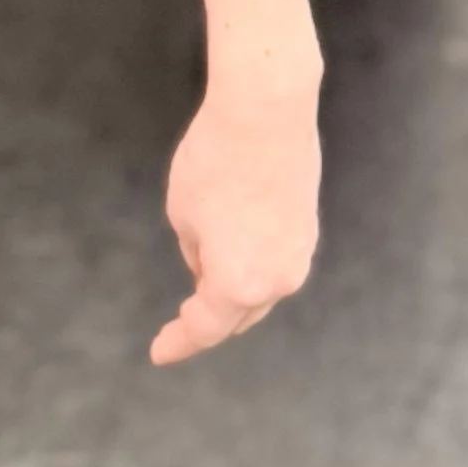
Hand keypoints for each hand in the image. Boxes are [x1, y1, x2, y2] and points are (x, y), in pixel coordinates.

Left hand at [152, 70, 321, 365]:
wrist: (267, 113)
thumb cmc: (214, 162)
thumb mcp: (183, 213)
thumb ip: (196, 254)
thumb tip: (210, 267)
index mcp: (237, 285)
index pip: (204, 329)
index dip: (178, 343)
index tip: (159, 353)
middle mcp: (276, 280)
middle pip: (237, 316)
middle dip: (208, 320)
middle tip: (180, 321)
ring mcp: (299, 256)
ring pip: (261, 293)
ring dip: (234, 295)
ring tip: (203, 286)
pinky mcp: (308, 230)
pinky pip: (276, 265)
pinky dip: (254, 270)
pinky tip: (235, 255)